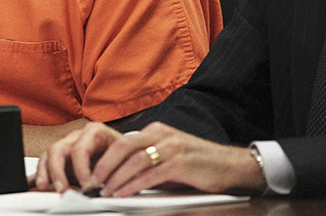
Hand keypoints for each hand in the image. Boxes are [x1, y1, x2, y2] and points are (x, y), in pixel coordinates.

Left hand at [36, 121, 266, 196]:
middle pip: (124, 146)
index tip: (92, 173)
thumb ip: (148, 163)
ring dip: (116, 177)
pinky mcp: (180, 163)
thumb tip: (122, 178)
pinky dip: (133, 185)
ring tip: (104, 191)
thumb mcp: (170, 159)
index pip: (123, 141)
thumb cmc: (200, 166)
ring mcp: (172, 147)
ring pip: (134, 160)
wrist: (233, 167)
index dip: (105, 157)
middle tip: (91, 182)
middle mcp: (162, 135)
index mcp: (157, 131)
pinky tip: (124, 194)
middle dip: (104, 165)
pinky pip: (150, 174)